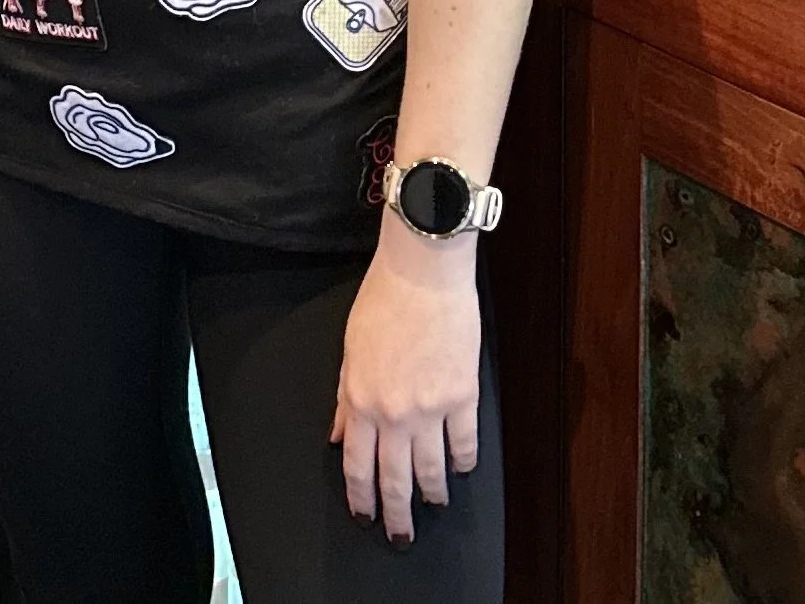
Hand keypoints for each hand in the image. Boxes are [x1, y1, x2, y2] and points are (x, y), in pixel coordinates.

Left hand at [331, 221, 481, 543]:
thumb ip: (345, 399)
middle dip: (397, 514)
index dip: (362, 497)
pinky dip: (463, 461)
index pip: (358, 466)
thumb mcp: (350, 350)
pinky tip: (461, 468)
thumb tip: (341, 437)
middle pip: (395, 479)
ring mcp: (431, 407)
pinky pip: (464, 443)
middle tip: (401, 534)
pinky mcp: (463, 395)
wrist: (423, 271)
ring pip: (431, 469)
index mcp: (361, 399)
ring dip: (433, 493)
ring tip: (435, 502)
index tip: (366, 514)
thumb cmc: (384, 300)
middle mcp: (394, 411)